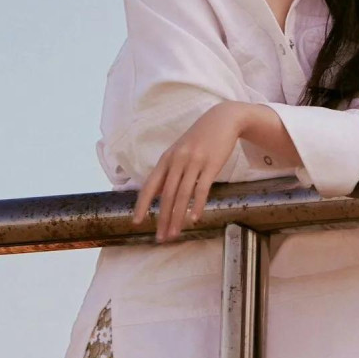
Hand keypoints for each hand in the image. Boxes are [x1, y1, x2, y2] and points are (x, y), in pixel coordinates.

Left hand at [131, 102, 244, 241]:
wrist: (223, 119)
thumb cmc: (200, 138)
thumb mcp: (180, 151)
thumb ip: (170, 170)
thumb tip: (159, 192)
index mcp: (167, 159)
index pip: (150, 185)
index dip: (142, 204)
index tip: (136, 222)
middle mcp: (177, 161)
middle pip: (166, 195)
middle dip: (162, 219)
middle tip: (160, 238)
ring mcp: (194, 162)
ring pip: (182, 195)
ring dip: (177, 218)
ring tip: (174, 234)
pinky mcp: (211, 164)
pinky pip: (202, 188)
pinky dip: (197, 205)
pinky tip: (194, 219)